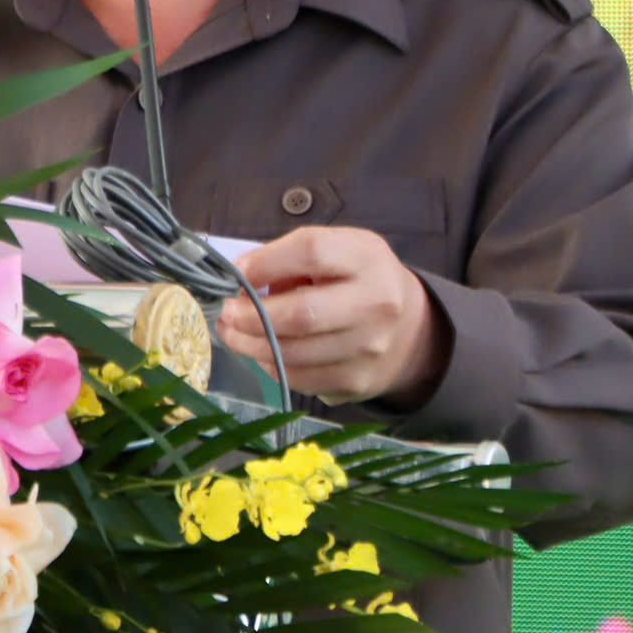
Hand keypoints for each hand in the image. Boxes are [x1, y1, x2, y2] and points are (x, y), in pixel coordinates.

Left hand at [218, 226, 445, 406]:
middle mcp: (376, 303)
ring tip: (231, 333)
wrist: (409, 327)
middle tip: (224, 313)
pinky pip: (302, 378)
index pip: (311, 251)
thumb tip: (239, 279)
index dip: (266, 262)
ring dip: (252, 345)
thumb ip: (289, 258)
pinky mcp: (359, 382)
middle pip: (303, 313)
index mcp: (366, 257)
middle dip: (252, 316)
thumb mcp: (334, 250)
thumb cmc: (355, 278)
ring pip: (296, 353)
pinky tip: (260, 352)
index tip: (235, 272)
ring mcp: (370, 348)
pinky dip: (272, 366)